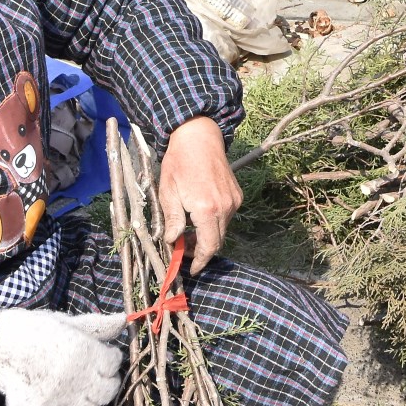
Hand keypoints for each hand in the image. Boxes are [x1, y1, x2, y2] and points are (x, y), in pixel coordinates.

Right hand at [0, 308, 125, 405]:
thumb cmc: (33, 330)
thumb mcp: (67, 323)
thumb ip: (97, 326)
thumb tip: (123, 320)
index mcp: (87, 354)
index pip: (115, 363)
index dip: (109, 358)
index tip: (101, 356)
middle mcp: (78, 380)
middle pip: (108, 391)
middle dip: (105, 382)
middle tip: (94, 376)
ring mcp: (61, 400)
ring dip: (87, 400)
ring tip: (76, 388)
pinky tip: (58, 396)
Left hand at [158, 116, 239, 273]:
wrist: (199, 136)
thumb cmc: (179, 162)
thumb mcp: (168, 192)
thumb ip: (172, 221)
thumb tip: (171, 242)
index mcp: (207, 209)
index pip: (208, 246)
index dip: (200, 261)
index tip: (190, 269)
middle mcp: (226, 207)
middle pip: (218, 241)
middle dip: (201, 250)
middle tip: (183, 251)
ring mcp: (234, 200)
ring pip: (222, 229)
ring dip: (207, 236)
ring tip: (188, 232)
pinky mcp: (236, 194)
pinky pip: (227, 216)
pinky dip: (214, 223)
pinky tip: (199, 217)